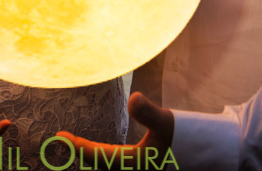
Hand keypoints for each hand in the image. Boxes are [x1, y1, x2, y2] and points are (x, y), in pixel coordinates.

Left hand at [57, 91, 173, 165]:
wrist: (203, 154)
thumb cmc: (182, 138)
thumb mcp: (166, 123)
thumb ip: (149, 112)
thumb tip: (133, 97)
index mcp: (131, 164)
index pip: (96, 156)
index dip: (76, 146)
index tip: (58, 137)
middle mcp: (131, 170)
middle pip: (98, 164)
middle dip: (80, 153)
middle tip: (62, 140)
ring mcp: (136, 168)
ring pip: (106, 166)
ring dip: (91, 157)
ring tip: (76, 145)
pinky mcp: (140, 167)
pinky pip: (113, 165)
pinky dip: (102, 158)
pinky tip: (99, 151)